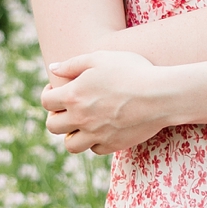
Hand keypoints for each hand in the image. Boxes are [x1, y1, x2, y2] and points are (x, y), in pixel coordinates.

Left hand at [41, 52, 171, 153]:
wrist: (160, 95)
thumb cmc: (131, 71)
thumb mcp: (100, 58)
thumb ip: (72, 64)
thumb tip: (52, 69)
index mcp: (73, 96)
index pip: (46, 102)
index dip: (48, 95)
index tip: (57, 91)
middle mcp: (80, 118)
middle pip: (53, 126)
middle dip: (56, 116)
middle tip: (67, 109)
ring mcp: (96, 135)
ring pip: (71, 145)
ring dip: (72, 134)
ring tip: (82, 124)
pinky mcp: (113, 145)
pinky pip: (95, 149)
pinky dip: (95, 141)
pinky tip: (103, 129)